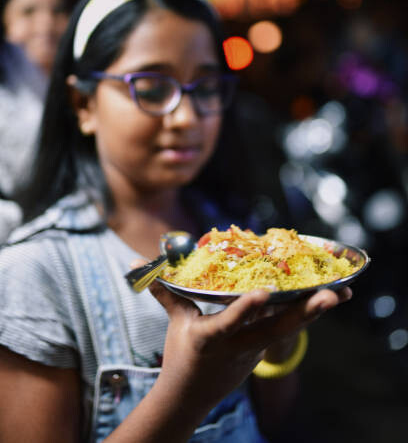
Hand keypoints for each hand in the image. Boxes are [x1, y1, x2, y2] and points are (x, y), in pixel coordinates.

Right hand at [148, 278, 351, 411]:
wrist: (191, 396)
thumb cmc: (182, 353)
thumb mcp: (175, 322)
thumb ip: (163, 289)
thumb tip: (134, 262)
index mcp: (211, 338)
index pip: (228, 324)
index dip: (245, 310)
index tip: (264, 294)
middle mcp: (237, 346)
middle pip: (274, 329)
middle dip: (304, 313)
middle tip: (331, 295)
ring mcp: (254, 351)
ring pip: (287, 329)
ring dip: (313, 313)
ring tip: (341, 294)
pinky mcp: (263, 351)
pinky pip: (285, 328)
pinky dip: (305, 314)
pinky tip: (327, 297)